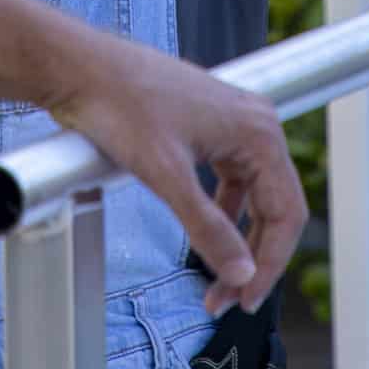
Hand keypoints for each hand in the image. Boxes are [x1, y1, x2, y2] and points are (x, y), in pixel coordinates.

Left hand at [45, 36, 304, 315]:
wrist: (81, 68)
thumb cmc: (120, 104)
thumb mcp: (166, 175)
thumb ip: (207, 228)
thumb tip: (240, 273)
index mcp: (258, 132)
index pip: (286, 213)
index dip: (269, 264)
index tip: (244, 300)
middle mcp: (254, 124)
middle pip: (275, 207)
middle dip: (252, 257)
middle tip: (226, 299)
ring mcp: (232, 124)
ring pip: (253, 196)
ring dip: (237, 240)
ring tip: (215, 279)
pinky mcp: (208, 127)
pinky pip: (231, 180)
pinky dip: (222, 214)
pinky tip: (206, 236)